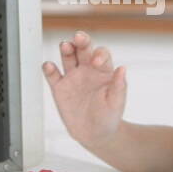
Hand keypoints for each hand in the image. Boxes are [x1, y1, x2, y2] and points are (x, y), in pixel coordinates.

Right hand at [42, 31, 126, 150]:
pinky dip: (49, 69)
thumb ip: (119, 86)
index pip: (101, 54)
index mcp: (103, 71)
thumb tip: (123, 68)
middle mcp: (87, 70)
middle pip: (83, 49)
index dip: (99, 54)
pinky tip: (49, 66)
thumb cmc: (109, 116)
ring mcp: (73, 77)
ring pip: (68, 57)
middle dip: (81, 41)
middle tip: (78, 37)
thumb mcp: (116, 103)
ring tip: (65, 45)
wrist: (95, 134)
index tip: (96, 62)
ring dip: (66, 48)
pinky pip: (53, 75)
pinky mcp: (60, 88)